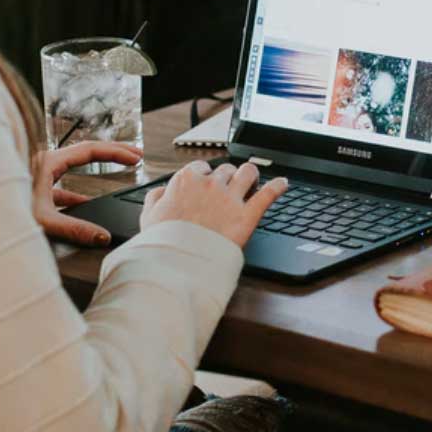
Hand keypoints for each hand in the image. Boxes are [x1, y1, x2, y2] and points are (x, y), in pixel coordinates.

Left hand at [33, 142, 141, 245]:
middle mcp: (44, 163)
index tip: (135, 158)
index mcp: (48, 162)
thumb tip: (103, 237)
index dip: (116, 152)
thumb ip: (74, 229)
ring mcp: (39, 174)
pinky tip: (86, 203)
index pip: (90, 150)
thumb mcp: (43, 219)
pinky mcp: (35, 188)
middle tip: (136, 154)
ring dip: (98, 167)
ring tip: (117, 170)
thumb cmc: (3, 211)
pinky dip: (79, 190)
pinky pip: (63, 183)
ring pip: (75, 165)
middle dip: (113, 151)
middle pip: (86, 151)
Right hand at [140, 159, 287, 248]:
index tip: (207, 183)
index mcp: (186, 181)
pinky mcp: (247, 215)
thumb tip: (162, 191)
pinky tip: (283, 183)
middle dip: (228, 177)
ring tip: (253, 180)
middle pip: (226, 170)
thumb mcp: (148, 216)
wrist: (177, 263)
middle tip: (230, 188)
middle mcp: (210, 184)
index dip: (205, 176)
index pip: (201, 168)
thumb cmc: (163, 242)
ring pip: (248, 172)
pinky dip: (278, 186)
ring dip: (251, 175)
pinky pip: (268, 194)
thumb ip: (155, 198)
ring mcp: (230, 198)